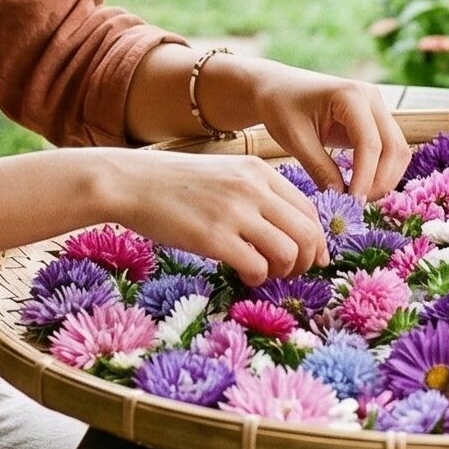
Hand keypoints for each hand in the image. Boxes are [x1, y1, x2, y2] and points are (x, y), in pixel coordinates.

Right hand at [109, 148, 330, 288]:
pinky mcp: (213, 236)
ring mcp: (234, 212)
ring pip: (288, 252)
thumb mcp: (224, 174)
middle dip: (305, 261)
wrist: (131, 182)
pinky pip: (257, 266)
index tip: (311, 258)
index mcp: (259, 171)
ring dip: (282, 271)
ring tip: (262, 273)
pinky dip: (257, 277)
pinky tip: (242, 274)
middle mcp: (253, 189)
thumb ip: (255, 194)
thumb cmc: (174, 183)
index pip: (309, 209)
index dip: (316, 240)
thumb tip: (285, 230)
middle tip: (289, 272)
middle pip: (307, 233)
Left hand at [209, 61, 411, 207]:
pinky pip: (390, 149)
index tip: (351, 203)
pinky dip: (381, 171)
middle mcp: (371, 98)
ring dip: (385, 178)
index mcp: (351, 95)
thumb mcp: (295, 139)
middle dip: (380, 181)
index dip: (365, 178)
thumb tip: (341, 199)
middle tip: (356, 206)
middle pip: (393, 147)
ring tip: (358, 199)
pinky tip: (361, 187)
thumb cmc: (281, 107)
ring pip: (398, 150)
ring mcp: (377, 107)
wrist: (277, 88)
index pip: (370, 143)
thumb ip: (320, 168)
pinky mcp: (376, 120)